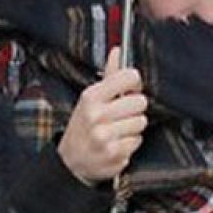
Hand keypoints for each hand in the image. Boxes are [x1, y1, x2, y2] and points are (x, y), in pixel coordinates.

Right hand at [57, 48, 147, 185]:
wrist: (70, 161)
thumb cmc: (84, 125)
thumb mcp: (90, 99)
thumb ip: (109, 75)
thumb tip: (118, 50)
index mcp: (91, 96)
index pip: (129, 77)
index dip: (134, 84)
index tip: (129, 90)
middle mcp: (97, 115)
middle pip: (140, 102)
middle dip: (134, 109)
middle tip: (122, 115)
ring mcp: (105, 136)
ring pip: (141, 123)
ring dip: (133, 128)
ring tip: (117, 131)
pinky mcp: (114, 154)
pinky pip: (137, 142)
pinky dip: (130, 144)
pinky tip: (116, 144)